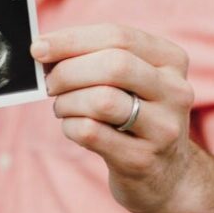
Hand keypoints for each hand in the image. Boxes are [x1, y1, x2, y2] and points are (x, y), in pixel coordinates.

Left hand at [32, 24, 195, 212]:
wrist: (167, 176)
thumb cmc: (135, 115)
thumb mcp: (130, 81)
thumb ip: (95, 58)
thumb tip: (44, 48)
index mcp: (171, 61)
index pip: (118, 36)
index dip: (71, 40)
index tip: (38, 47)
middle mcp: (175, 91)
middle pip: (113, 65)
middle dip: (68, 71)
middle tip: (49, 83)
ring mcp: (163, 128)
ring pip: (102, 100)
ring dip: (67, 101)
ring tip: (63, 107)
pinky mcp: (142, 159)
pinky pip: (91, 132)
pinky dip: (70, 126)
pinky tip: (72, 127)